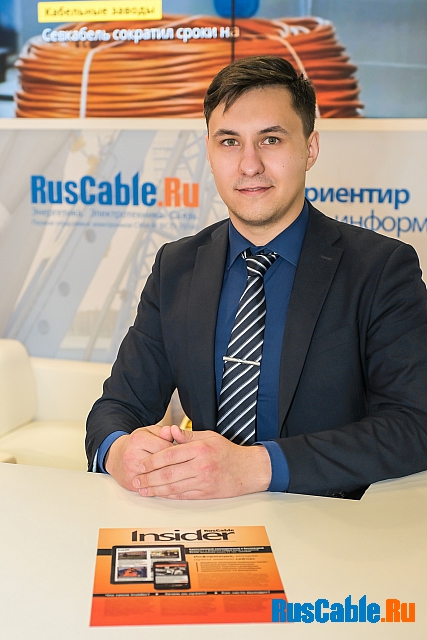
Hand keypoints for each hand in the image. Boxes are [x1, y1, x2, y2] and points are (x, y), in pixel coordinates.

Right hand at [105, 424, 174, 491]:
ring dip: (170, 477)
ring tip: (176, 473)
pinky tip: (169, 483)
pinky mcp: (132, 484)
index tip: (180, 452)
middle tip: (181, 463)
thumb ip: (162, 432)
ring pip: (159, 478)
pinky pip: (152, 488)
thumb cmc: (135, 444)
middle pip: (162, 463)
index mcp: (138, 440)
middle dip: (175, 464)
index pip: (165, 447)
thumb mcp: (148, 432)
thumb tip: (172, 431)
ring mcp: (131, 472)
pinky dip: (162, 486)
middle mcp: (132, 456)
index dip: (177, 450)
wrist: (116, 458)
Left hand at [132, 425, 271, 498]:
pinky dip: (169, 496)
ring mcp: (203, 481)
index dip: (152, 461)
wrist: (248, 470)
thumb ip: (187, 436)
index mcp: (199, 449)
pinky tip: (159, 494)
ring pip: (173, 488)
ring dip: (155, 490)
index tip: (141, 464)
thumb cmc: (228, 451)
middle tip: (137, 479)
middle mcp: (200, 466)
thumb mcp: (209, 436)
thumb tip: (170, 432)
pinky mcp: (205, 494)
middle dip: (149, 478)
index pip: (169, 455)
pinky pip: (183, 496)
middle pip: (168, 474)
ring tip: (143, 489)